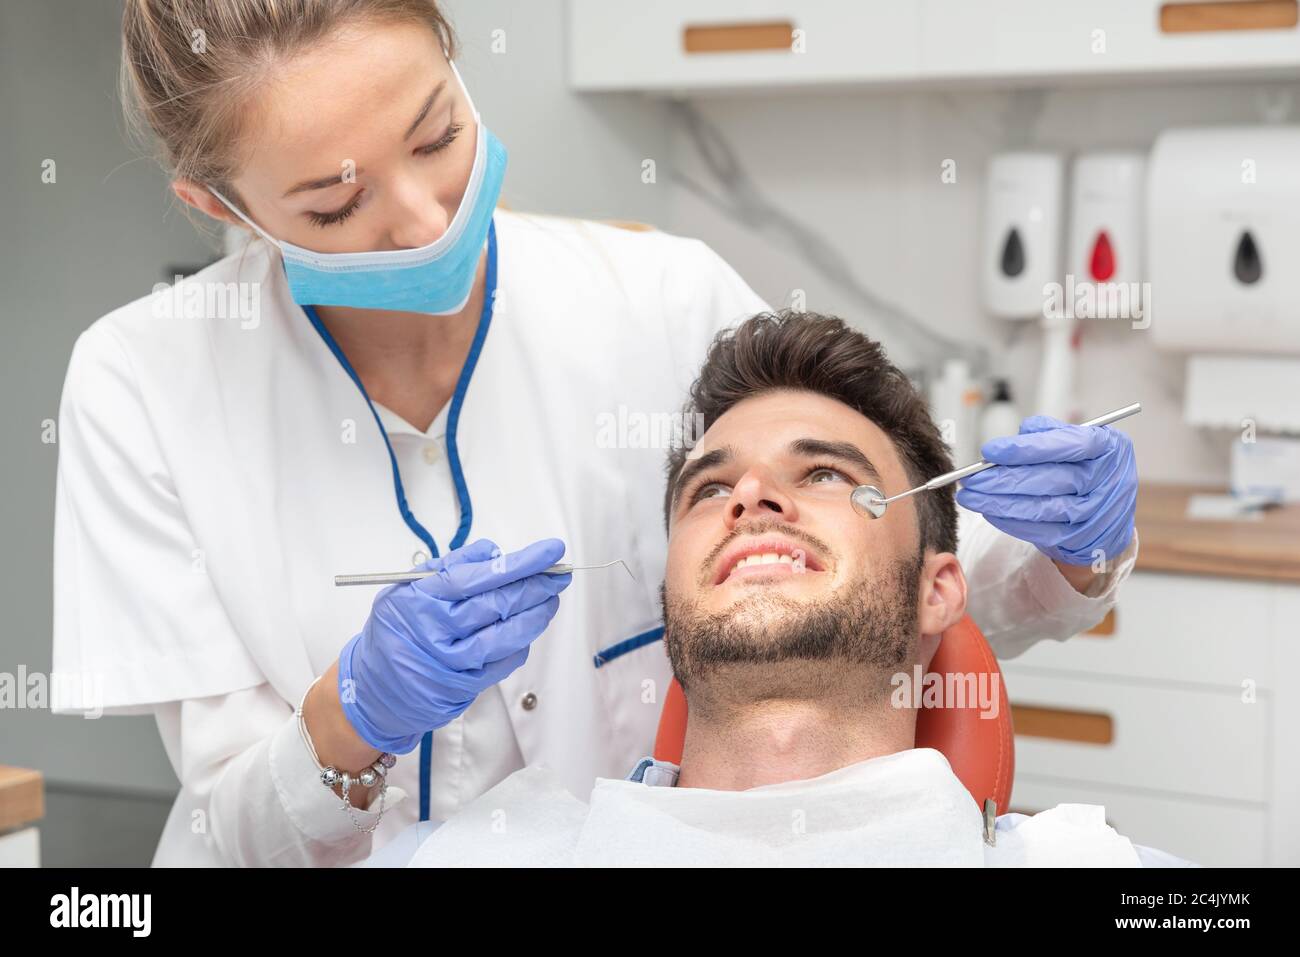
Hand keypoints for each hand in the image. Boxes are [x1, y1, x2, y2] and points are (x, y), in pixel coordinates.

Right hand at [337, 538, 570, 752]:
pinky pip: (502, 662)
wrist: (371, 689)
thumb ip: (450, 566)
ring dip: (536, 615)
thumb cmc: (396, 630)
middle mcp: (435, 631)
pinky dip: (521, 643)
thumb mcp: (407, 588)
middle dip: (536, 586)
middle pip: (498, 604)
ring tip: (550, 599)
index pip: (481, 575)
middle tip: (559, 574)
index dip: (522, 563)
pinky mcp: (462, 688)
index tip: (550, 551)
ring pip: (506, 635)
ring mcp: (449, 663)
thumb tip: (494, 552)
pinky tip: (529, 628)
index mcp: (421, 598)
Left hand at [954, 415, 1136, 566]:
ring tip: (970, 497)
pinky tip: (989, 512)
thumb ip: (1049, 433)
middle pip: (1047, 479)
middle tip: (970, 478)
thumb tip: (1018, 435)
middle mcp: (1106, 482)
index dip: (1024, 449)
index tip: (989, 451)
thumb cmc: (1086, 467)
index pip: (1064, 445)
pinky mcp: (1079, 539)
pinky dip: (1009, 521)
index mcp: (1108, 448)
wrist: (1109, 512)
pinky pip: (1039, 530)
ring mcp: (1094, 514)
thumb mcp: (1078, 441)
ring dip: (998, 503)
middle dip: (1001, 479)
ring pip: (1040, 508)